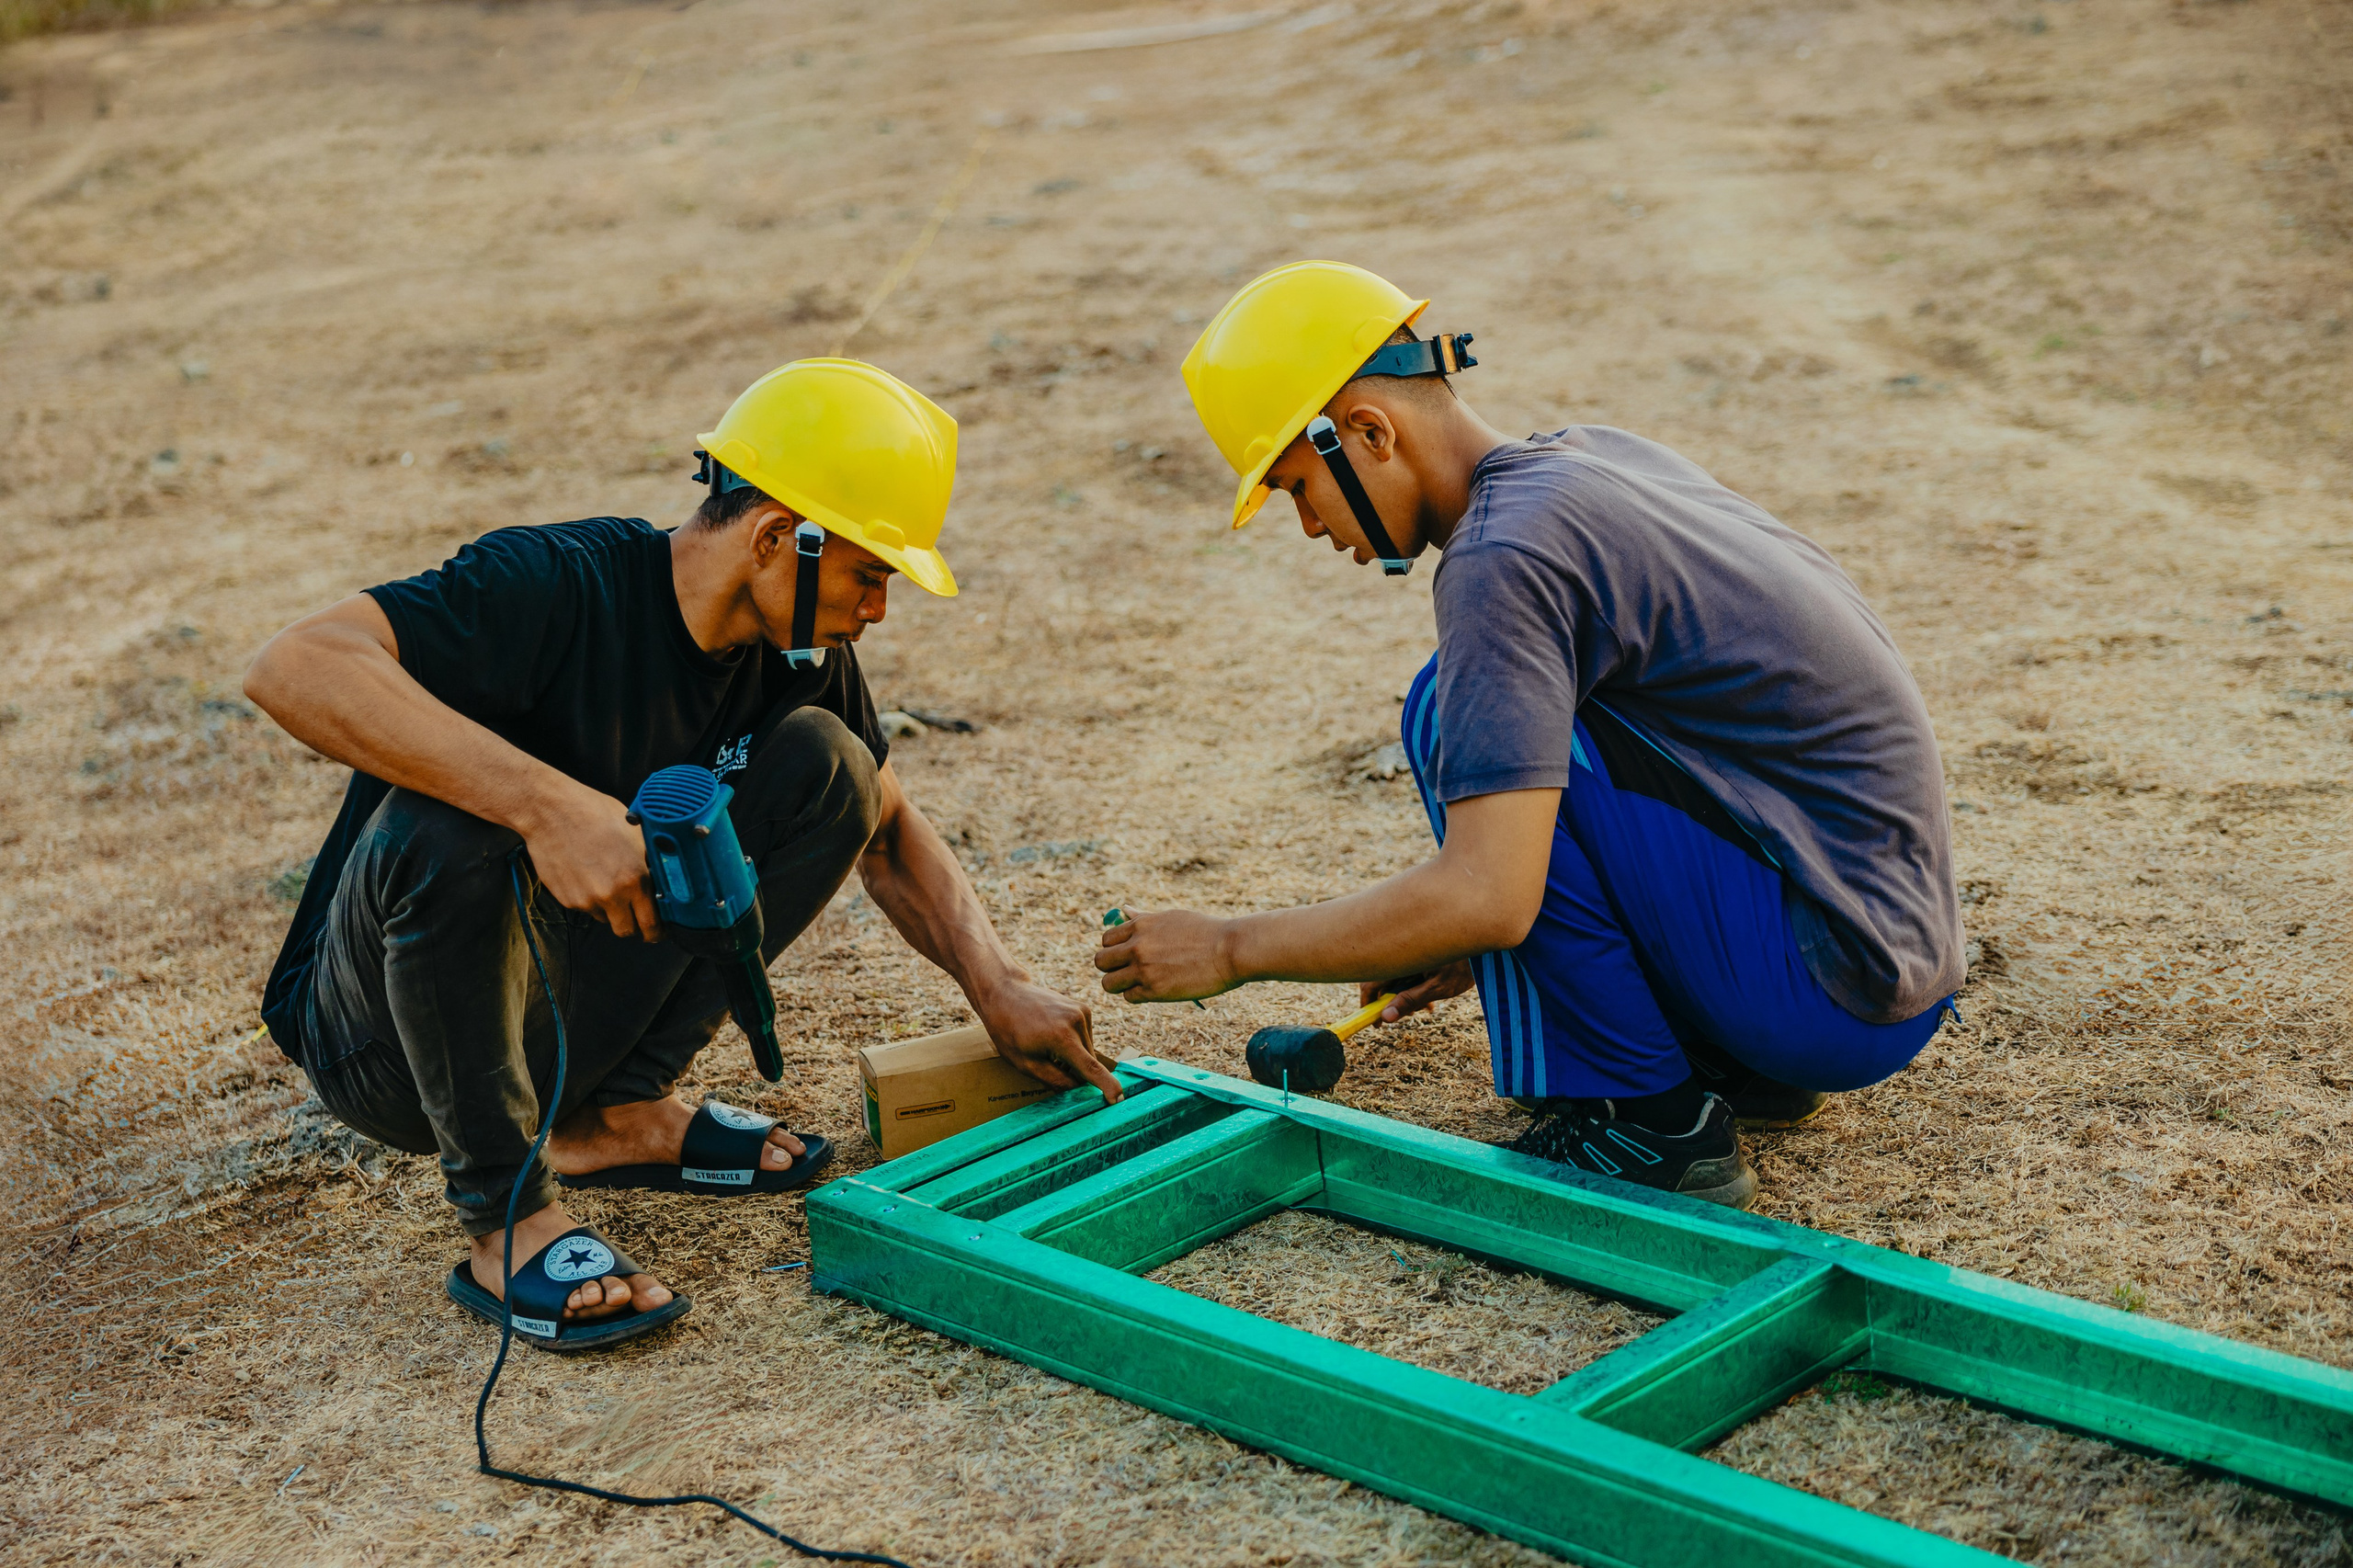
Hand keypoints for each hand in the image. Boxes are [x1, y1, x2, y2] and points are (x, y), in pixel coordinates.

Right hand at [522, 782, 660, 941]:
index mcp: (634, 879)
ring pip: (604, 917)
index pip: (651, 923)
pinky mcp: (566, 898)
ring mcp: (586, 899)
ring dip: (609, 907)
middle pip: (626, 930)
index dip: (656, 931)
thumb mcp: (635, 833)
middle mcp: (610, 894)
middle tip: (634, 912)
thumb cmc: (594, 813)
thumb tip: (661, 879)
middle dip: (633, 925)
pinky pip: (585, 907)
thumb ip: (649, 862)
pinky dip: (588, 897)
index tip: (657, 931)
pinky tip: (586, 874)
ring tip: (603, 878)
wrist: (551, 811)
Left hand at [979, 980, 1120, 1102]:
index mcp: (1061, 1037)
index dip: (1106, 1086)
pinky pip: (1085, 1037)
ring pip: (1088, 1050)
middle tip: (1049, 1064)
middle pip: (1088, 1062)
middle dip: (1076, 1071)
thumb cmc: (1009, 1031)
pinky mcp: (1083, 1008)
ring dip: (1075, 1057)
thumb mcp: (1025, 1064)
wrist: (1006, 993)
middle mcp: (1077, 1021)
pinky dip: (1074, 1043)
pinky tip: (1054, 1036)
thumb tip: (1079, 1089)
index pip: (1090, 1068)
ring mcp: (1082, 1012)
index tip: (1119, 1099)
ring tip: (1048, 1046)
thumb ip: (1055, 1079)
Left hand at [1093, 908, 1240, 1002]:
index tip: (1127, 955)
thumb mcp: (1172, 918)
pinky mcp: (1154, 990)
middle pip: (1101, 961)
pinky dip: (1139, 996)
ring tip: (1139, 983)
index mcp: (1141, 925)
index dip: (1115, 949)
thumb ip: (1145, 918)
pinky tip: (1156, 990)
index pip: (1106, 939)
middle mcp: (1137, 946)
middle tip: (1129, 971)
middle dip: (1112, 968)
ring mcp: (1144, 968)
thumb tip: (1124, 909)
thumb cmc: (1206, 932)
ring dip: (1121, 985)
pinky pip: (1129, 997)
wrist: (1230, 950)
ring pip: (1109, 983)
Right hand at [1361, 960, 1473, 1021]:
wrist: (1484, 946)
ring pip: (1396, 983)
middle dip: (1393, 1003)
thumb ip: (1410, 1000)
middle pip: (1382, 984)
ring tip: (1428, 1005)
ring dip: (1407, 998)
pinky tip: (1430, 998)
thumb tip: (1386, 1017)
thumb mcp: (1437, 987)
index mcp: (1400, 959)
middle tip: (1411, 1014)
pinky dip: (1415, 990)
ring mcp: (1408, 957)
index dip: (1368, 1004)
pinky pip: (1407, 977)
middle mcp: (1400, 956)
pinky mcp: (1417, 958)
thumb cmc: (1464, 964)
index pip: (1371, 982)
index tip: (1376, 1022)